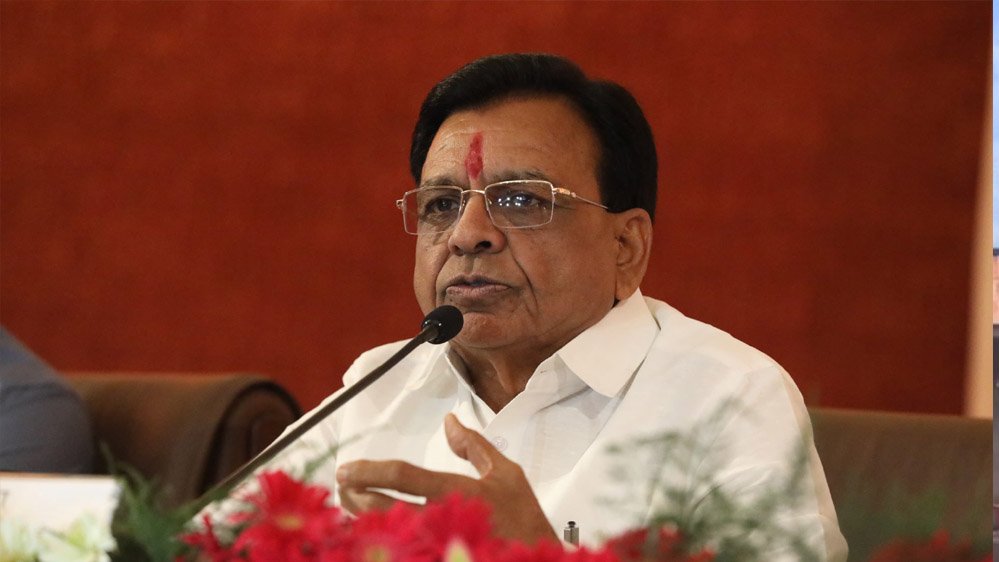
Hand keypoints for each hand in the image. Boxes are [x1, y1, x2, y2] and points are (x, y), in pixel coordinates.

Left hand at [335, 413, 556, 543]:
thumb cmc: (524, 521)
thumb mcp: (508, 474)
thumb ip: (474, 447)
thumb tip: (450, 422)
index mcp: (457, 492)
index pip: (404, 476)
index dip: (369, 471)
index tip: (347, 469)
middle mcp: (442, 520)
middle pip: (383, 508)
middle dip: (355, 496)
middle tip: (343, 487)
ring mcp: (437, 547)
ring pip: (384, 534)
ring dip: (362, 520)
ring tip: (352, 506)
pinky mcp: (437, 559)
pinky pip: (399, 552)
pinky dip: (382, 544)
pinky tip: (372, 535)